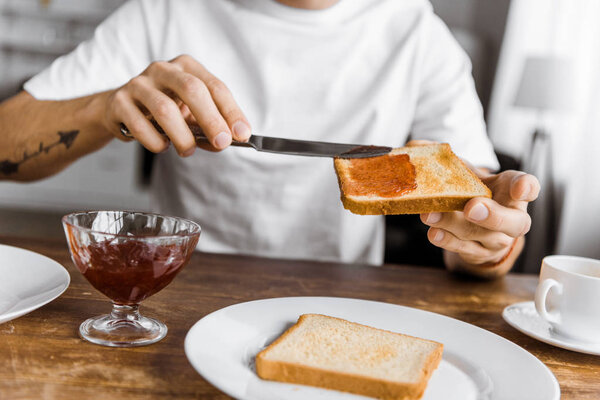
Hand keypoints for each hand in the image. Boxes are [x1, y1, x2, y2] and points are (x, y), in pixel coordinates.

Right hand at [101, 54, 250, 155]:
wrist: (120, 109)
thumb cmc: (164, 110)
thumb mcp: (191, 113)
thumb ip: (210, 125)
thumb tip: (228, 140)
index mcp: (186, 67)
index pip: (215, 87)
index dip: (231, 111)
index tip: (242, 134)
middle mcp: (163, 70)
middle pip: (192, 90)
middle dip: (211, 119)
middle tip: (221, 143)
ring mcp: (139, 84)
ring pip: (165, 109)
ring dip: (182, 135)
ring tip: (187, 149)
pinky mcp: (119, 101)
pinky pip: (140, 125)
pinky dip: (155, 141)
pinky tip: (162, 146)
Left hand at [420, 169, 539, 277]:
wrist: (477, 225)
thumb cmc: (476, 194)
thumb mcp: (472, 176)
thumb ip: (455, 164)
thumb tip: (421, 147)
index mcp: (514, 192)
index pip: (529, 187)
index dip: (526, 188)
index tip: (519, 189)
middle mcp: (513, 219)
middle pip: (514, 223)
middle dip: (493, 216)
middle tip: (471, 208)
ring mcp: (497, 240)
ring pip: (482, 237)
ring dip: (455, 226)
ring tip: (431, 215)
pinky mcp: (478, 254)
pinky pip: (465, 249)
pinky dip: (447, 241)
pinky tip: (434, 233)